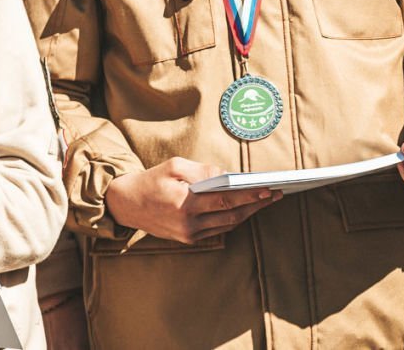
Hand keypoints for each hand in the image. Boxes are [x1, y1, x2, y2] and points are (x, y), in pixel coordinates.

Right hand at [104, 157, 280, 244]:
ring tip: (267, 200)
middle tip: (277, 194)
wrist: (126, 204)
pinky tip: (247, 207)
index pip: (226, 201)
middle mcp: (189, 224)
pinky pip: (218, 229)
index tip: (269, 189)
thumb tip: (227, 176)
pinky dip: (234, 218)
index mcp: (185, 205)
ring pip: (228, 225)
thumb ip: (202, 171)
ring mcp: (189, 234)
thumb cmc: (151, 180)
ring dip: (249, 212)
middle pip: (232, 216)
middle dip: (256, 204)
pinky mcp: (188, 238)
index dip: (250, 196)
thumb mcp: (174, 166)